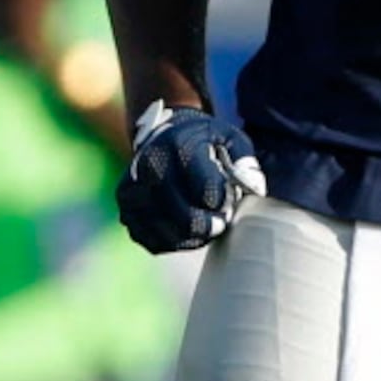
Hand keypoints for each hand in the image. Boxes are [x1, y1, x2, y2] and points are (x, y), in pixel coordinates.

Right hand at [115, 100, 267, 253]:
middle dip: (210, 226)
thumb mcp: (230, 138)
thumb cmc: (202, 141)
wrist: (160, 138)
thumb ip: (245, 161)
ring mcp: (133, 192)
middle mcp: (148, 167)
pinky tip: (185, 229)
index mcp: (177, 145)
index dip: (223, 202)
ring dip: (194, 237)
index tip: (227, 198)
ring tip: (205, 223)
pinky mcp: (126, 213)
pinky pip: (155, 242)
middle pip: (186, 218)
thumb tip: (254, 189)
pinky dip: (175, 242)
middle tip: (221, 221)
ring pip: (170, 235)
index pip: (206, 191)